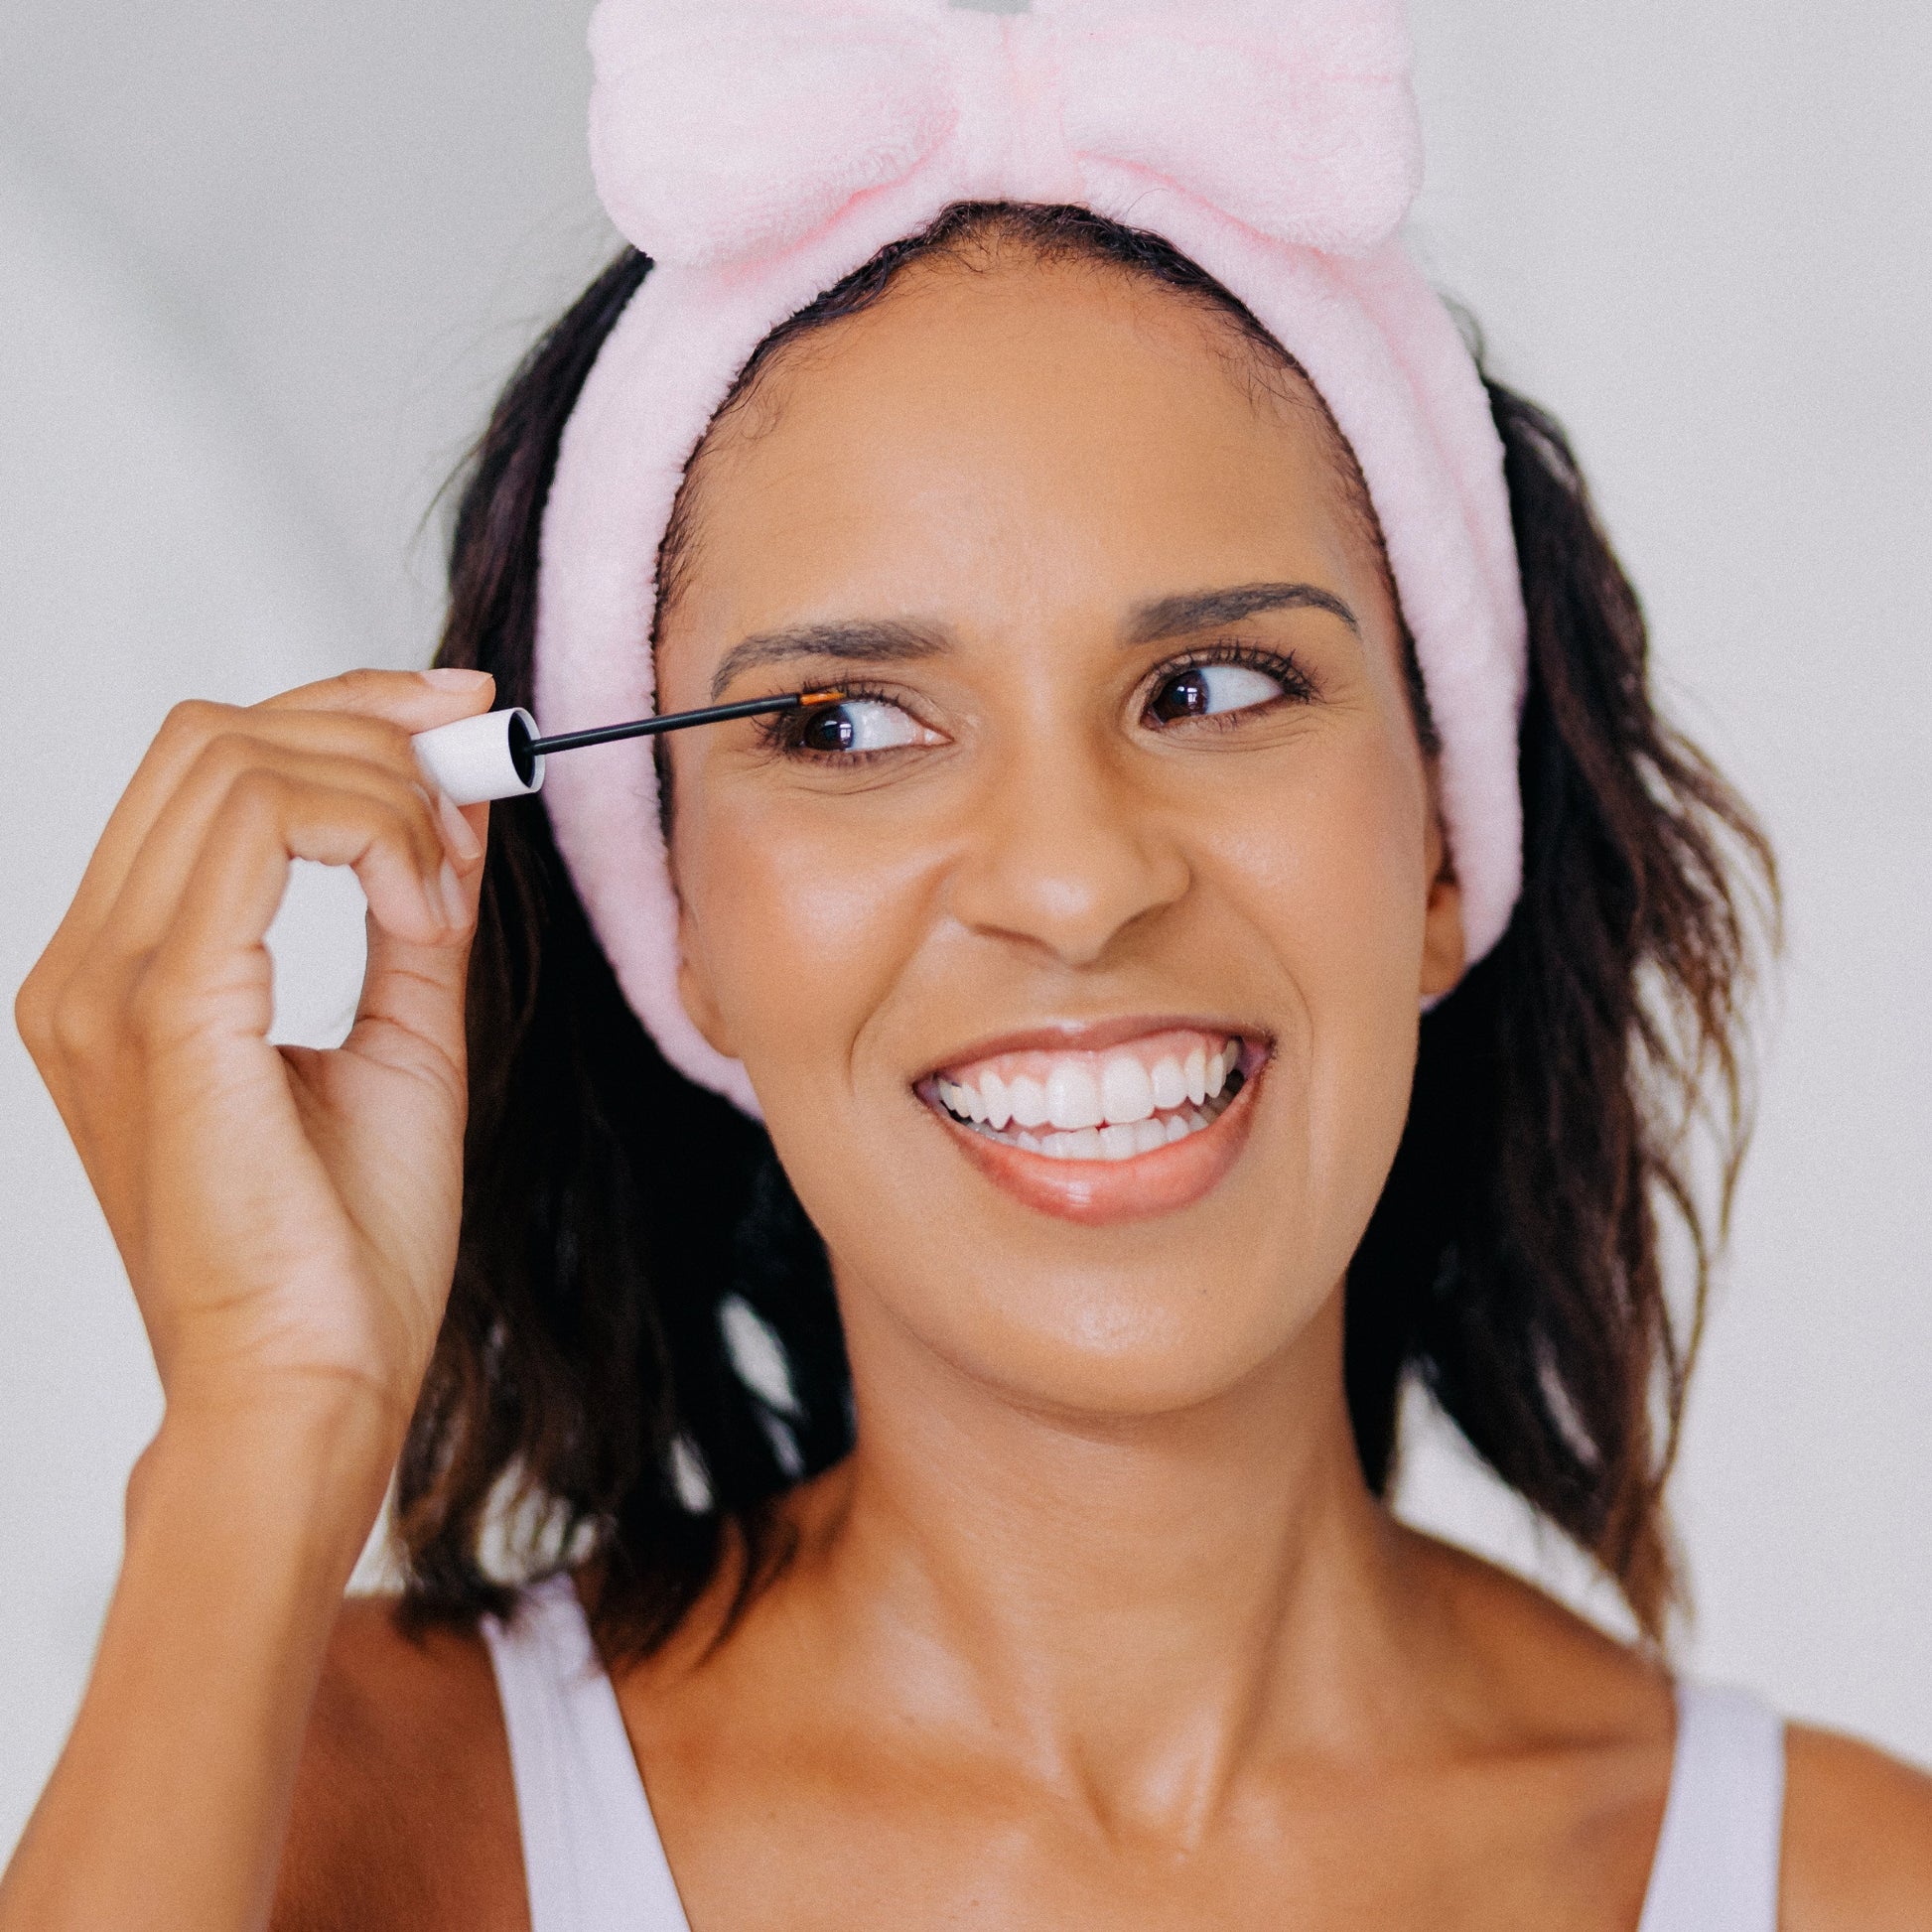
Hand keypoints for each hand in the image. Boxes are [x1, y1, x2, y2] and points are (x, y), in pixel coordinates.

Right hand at [16, 668, 494, 1442]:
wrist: (312, 1386)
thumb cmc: (345, 1251)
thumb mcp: (401, 1043)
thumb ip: (411, 919)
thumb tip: (453, 809)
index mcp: (127, 974)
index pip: (207, 771)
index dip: (339, 714)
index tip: (456, 718)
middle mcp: (88, 966)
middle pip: (213, 738)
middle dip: (366, 718)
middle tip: (476, 755)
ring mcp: (107, 985)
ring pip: (236, 762)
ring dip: (379, 783)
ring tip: (446, 881)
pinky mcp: (166, 1011)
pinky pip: (262, 830)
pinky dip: (369, 834)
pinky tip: (424, 908)